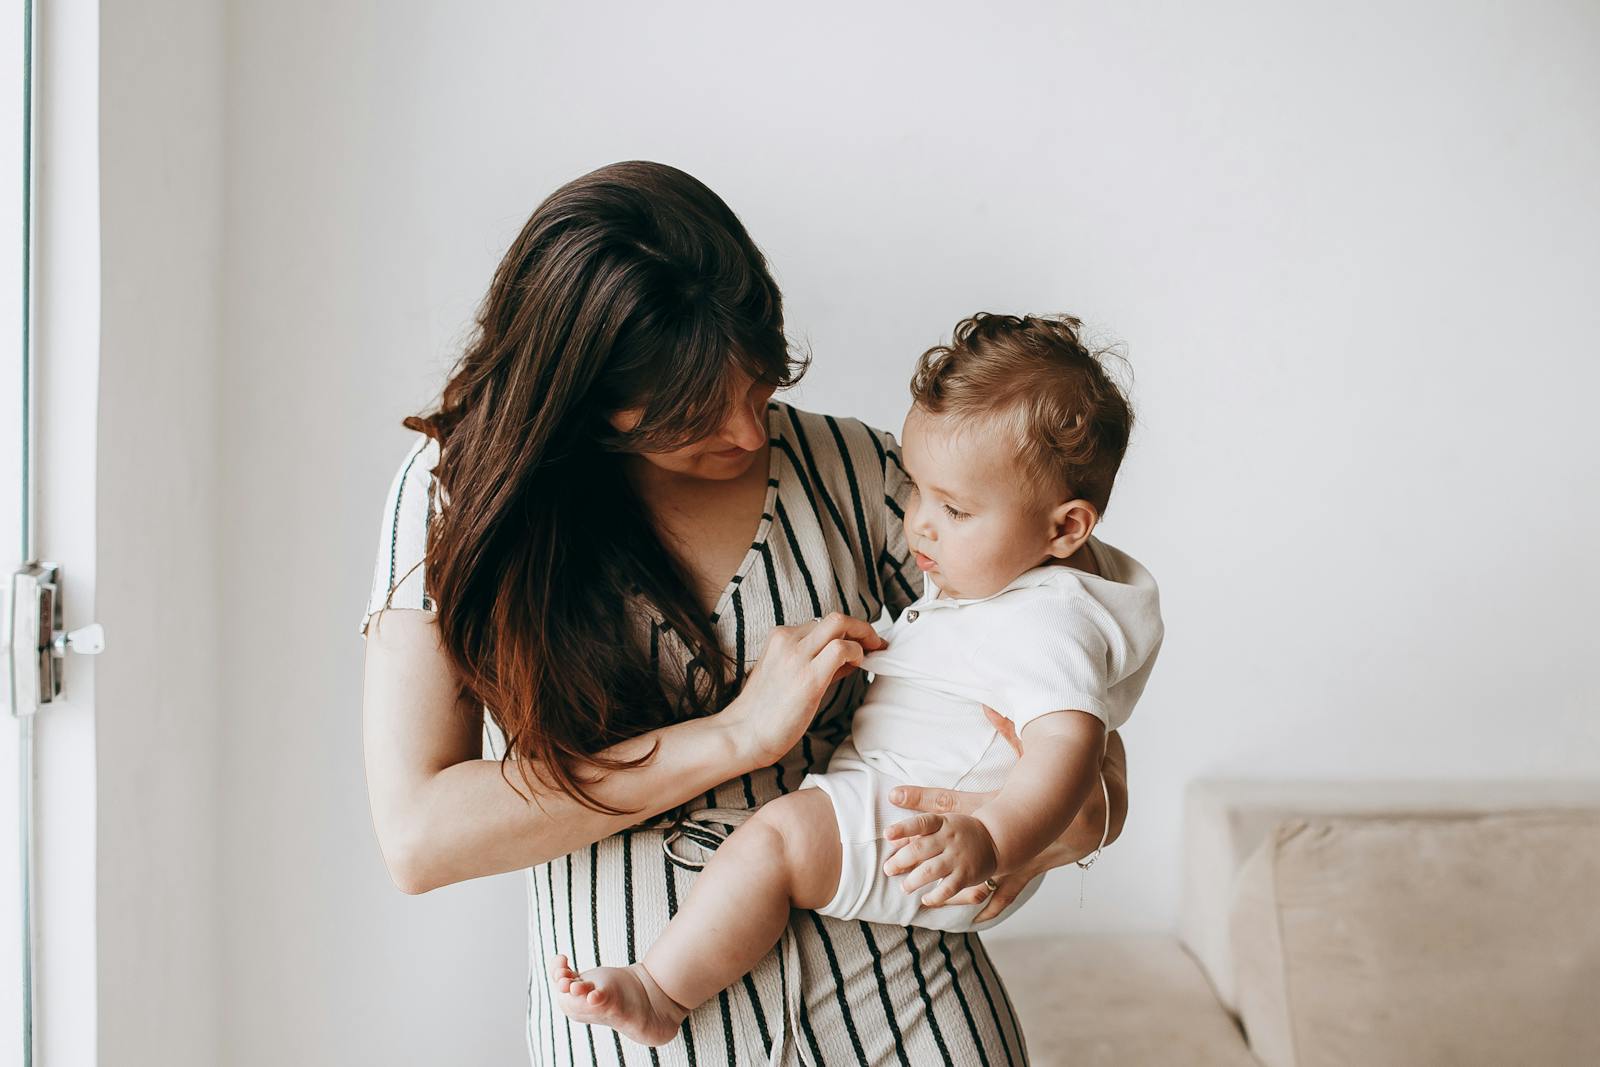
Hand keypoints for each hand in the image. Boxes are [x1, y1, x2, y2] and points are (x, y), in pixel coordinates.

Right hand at [721, 612, 885, 766]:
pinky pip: (842, 649)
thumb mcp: (787, 675)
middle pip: (835, 618)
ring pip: (840, 625)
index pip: (823, 624)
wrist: (743, 734)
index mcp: (780, 638)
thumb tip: (850, 657)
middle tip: (876, 644)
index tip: (863, 643)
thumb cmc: (766, 711)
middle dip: (862, 627)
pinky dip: (857, 652)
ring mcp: (797, 656)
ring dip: (864, 636)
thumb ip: (817, 662)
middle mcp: (787, 640)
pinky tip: (859, 665)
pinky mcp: (809, 677)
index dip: (848, 632)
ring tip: (873, 653)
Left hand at [882, 812, 998, 906]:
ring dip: (913, 881)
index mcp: (942, 823)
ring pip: (930, 871)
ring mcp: (958, 857)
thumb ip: (917, 830)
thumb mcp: (942, 823)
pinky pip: (947, 889)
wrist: (996, 839)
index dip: (903, 828)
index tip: (887, 834)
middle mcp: (949, 839)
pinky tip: (925, 899)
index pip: (920, 823)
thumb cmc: (961, 831)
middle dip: (900, 860)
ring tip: (904, 887)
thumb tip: (892, 839)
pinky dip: (934, 896)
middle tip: (888, 869)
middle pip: (920, 849)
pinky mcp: (966, 875)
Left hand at [887, 723, 1127, 921]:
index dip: (920, 799)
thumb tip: (988, 704)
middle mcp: (999, 833)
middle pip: (949, 842)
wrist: (1098, 811)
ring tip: (915, 892)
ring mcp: (1012, 855)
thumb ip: (1009, 728)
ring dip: (944, 884)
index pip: (948, 802)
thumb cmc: (1063, 778)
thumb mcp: (1034, 749)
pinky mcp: (1027, 867)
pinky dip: (989, 904)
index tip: (893, 795)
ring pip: (971, 873)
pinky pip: (1005, 889)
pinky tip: (974, 917)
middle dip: (918, 850)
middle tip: (888, 858)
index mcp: (994, 804)